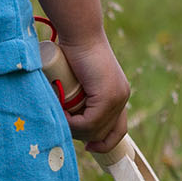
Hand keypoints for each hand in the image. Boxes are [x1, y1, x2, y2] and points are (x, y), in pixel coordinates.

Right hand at [56, 34, 128, 153]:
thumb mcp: (79, 78)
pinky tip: (62, 116)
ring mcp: (117, 97)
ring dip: (75, 129)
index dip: (104, 142)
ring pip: (96, 129)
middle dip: (83, 136)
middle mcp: (122, 97)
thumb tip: (65, 114)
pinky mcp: (107, 96)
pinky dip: (74, 124)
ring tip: (59, 117)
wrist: (79, 34)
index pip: (118, 129)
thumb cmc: (73, 50)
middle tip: (64, 125)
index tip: (88, 146)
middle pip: (105, 133)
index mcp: (118, 94)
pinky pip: (90, 122)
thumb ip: (79, 92)